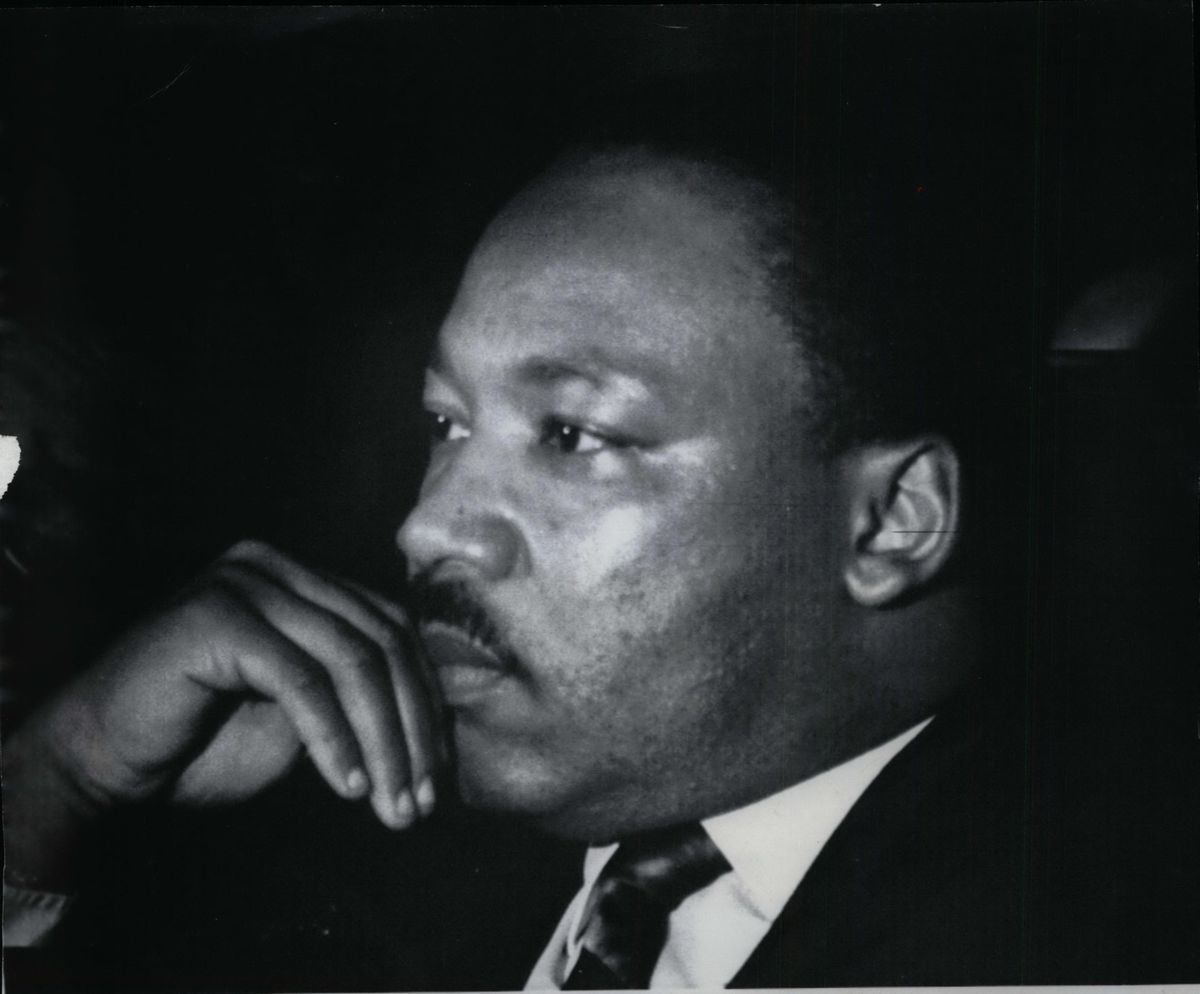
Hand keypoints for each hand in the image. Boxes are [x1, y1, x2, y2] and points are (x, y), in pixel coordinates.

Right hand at [4, 540, 442, 887]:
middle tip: (422, 798)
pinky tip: (349, 787)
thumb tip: (436, 719)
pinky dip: (334, 738)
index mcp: (300, 580)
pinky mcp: (218, 615)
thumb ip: (357, 698)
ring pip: (350, 660)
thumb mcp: (302, 719)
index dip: (425, 698)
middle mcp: (276, 567)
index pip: (390, 627)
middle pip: (379, 640)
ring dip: (383, 741)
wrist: (99, 762)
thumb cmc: (201, 744)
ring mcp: (245, 582)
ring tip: (394, 803)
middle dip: (412, 727)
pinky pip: (301, 681)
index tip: (438, 772)